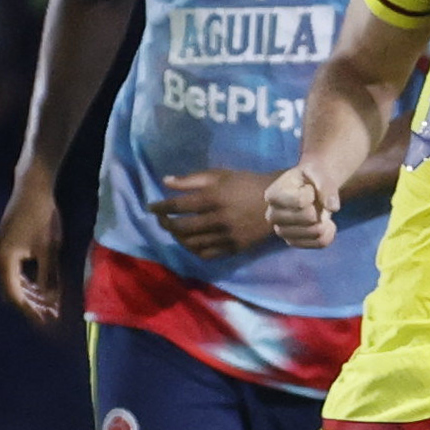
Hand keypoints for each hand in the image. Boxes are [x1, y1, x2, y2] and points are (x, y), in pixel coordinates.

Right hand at [0, 170, 61, 324]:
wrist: (32, 188)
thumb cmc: (42, 217)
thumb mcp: (49, 249)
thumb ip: (48, 276)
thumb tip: (50, 299)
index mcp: (4, 263)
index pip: (16, 296)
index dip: (31, 311)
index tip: (46, 322)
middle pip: (13, 292)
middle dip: (32, 305)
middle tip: (51, 317)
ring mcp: (1, 254)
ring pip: (14, 282)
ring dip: (31, 294)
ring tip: (50, 307)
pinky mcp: (7, 248)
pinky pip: (16, 272)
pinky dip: (29, 282)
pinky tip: (43, 289)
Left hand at [149, 170, 279, 259]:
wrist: (278, 202)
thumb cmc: (246, 184)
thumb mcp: (221, 175)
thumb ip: (192, 179)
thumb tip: (166, 182)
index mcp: (214, 197)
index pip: (178, 205)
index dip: (161, 207)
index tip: (152, 207)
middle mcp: (218, 219)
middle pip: (181, 227)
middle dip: (166, 223)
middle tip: (162, 219)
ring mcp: (226, 236)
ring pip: (191, 243)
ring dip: (178, 237)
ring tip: (176, 230)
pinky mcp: (233, 247)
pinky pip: (206, 254)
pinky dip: (193, 250)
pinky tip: (191, 242)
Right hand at [265, 164, 341, 248]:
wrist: (313, 186)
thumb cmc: (313, 176)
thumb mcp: (319, 171)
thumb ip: (327, 186)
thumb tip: (333, 208)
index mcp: (273, 194)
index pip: (301, 202)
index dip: (312, 194)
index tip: (309, 188)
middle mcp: (272, 214)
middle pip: (307, 218)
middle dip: (320, 208)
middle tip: (316, 201)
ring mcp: (281, 230)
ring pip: (313, 233)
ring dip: (325, 221)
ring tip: (323, 211)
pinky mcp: (293, 241)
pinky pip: (318, 242)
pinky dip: (329, 233)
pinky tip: (329, 224)